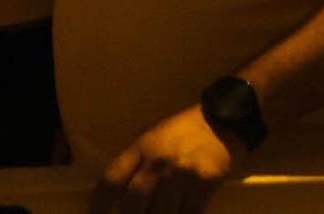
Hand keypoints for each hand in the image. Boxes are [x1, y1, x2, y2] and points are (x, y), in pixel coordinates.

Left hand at [90, 105, 241, 213]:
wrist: (224, 119)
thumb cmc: (184, 131)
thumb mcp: (152, 137)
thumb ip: (135, 163)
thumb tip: (118, 197)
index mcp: (141, 147)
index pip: (111, 181)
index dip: (98, 206)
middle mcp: (158, 161)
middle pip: (132, 204)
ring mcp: (181, 174)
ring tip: (161, 213)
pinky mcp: (204, 184)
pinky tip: (182, 213)